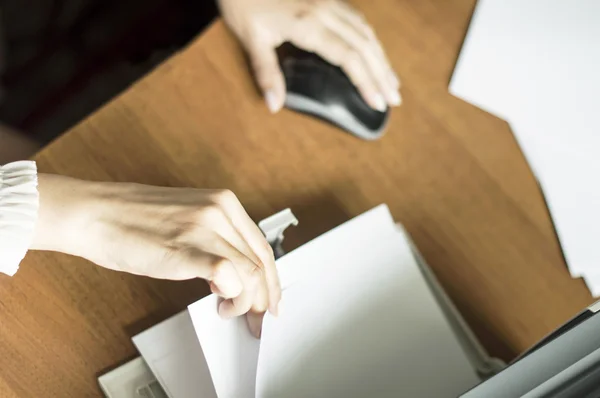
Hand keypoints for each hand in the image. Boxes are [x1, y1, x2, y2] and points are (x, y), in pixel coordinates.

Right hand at [31, 174, 278, 336]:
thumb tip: (234, 272)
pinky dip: (232, 296)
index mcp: (224, 202)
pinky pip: (228, 276)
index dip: (270, 278)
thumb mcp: (188, 218)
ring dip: (246, 302)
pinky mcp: (186, 248)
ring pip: (251, 273)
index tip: (270, 298)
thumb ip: (215, 238)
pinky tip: (219, 302)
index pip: (262, 245)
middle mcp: (220, 210)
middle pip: (261, 261)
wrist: (94, 213)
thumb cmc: (133, 219)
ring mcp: (204, 227)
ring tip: (229, 311)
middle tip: (258, 317)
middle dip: (265, 296)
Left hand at [219, 0, 400, 112]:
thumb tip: (274, 105)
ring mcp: (328, 2)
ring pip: (365, 31)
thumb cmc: (242, 4)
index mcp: (308, 25)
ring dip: (381, 57)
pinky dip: (370, 40)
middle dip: (382, 74)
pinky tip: (374, 52)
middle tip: (394, 99)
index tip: (377, 102)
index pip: (348, 58)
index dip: (366, 82)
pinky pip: (357, 19)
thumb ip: (266, 72)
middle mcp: (325, 11)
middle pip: (365, 45)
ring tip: (392, 81)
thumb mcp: (250, 39)